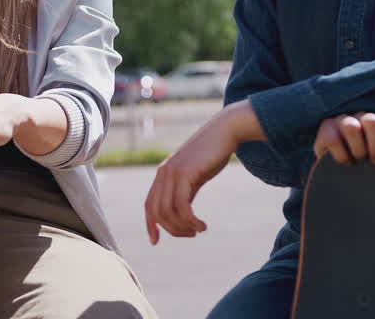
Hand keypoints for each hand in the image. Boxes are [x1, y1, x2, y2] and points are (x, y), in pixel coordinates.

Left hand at [144, 102, 259, 243]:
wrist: (225, 131)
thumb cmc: (212, 154)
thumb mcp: (195, 175)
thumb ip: (185, 191)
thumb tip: (182, 213)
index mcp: (163, 174)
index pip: (149, 204)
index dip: (150, 225)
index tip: (155, 242)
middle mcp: (163, 173)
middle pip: (158, 212)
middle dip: (172, 230)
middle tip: (191, 234)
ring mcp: (172, 172)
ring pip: (168, 212)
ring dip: (183, 227)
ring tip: (198, 230)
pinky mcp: (185, 173)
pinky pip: (182, 206)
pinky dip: (190, 221)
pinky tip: (202, 225)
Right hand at [312, 112, 374, 169]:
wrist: (337, 167)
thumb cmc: (367, 163)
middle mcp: (363, 117)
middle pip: (373, 122)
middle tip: (374, 162)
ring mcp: (343, 120)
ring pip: (352, 126)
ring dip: (358, 148)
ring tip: (359, 161)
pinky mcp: (325, 128)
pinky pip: (333, 137)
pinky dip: (341, 153)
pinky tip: (345, 163)